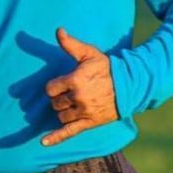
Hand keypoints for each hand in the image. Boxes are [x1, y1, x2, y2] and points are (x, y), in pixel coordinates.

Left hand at [42, 27, 117, 146]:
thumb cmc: (106, 68)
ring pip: (61, 116)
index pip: (50, 89)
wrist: (129, 85)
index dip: (54, 87)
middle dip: (59, 99)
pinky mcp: (89, 123)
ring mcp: (83, 112)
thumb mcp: (89, 54)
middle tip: (70, 94)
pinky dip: (55, 138)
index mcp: (75, 80)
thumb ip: (71, 44)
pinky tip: (44, 143)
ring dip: (63, 111)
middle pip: (54, 104)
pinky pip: (69, 132)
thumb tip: (58, 30)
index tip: (61, 84)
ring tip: (73, 104)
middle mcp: (77, 98)